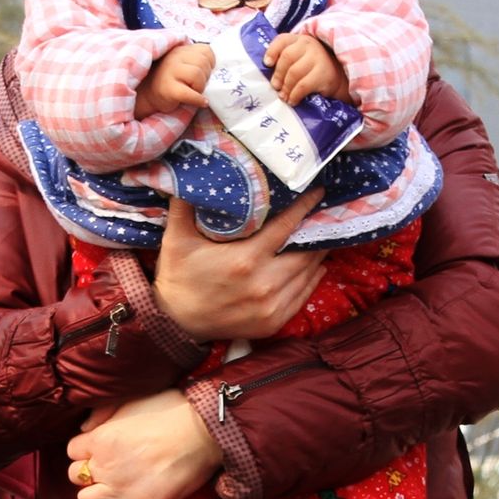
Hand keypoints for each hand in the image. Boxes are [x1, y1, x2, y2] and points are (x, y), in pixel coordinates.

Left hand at [66, 389, 222, 498]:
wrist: (203, 431)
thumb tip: (83, 428)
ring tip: (107, 492)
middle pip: (75, 476)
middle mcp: (104, 466)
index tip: (95, 449)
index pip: (73, 450)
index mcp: (100, 439)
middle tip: (104, 468)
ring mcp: (121, 490)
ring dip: (93, 496)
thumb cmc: (169, 409)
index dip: (83, 450)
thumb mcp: (130, 399)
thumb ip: (102, 412)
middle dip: (86, 473)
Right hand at [134, 44, 213, 118]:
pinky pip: (189, 93)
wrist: (148, 94)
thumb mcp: (184, 65)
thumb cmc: (171, 80)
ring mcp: (170, 72)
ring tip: (195, 92)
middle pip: (203, 62)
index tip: (205, 72)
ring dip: (201, 87)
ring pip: (197, 75)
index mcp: (182, 50)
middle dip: (206, 76)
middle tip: (199, 85)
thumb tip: (218, 71)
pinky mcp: (168, 89)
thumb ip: (198, 62)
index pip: (206, 50)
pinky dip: (198, 99)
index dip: (211, 63)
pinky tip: (200, 102)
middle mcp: (175, 57)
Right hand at [153, 190, 327, 341]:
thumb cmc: (178, 276)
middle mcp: (263, 283)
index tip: (318, 192)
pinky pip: (302, 298)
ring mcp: (270, 306)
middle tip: (324, 214)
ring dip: (317, 255)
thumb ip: (184, 205)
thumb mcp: (176, 237)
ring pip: (307, 275)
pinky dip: (312, 280)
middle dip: (316, 232)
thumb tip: (188, 174)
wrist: (174, 322)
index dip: (304, 208)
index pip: (286, 227)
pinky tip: (317, 267)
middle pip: (304, 253)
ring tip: (323, 237)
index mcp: (245, 259)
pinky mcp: (272, 323)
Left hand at [263, 33, 349, 104]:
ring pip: (293, 73)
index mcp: (300, 40)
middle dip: (278, 74)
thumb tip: (267, 74)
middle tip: (275, 86)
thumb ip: (285, 59)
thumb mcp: (300, 58)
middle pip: (286, 57)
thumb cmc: (313, 68)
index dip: (272, 51)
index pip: (282, 40)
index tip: (267, 64)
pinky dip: (294, 95)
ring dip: (285, 87)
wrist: (340, 77)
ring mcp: (318, 58)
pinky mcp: (323, 73)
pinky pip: (302, 86)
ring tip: (283, 96)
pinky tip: (292, 100)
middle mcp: (309, 45)